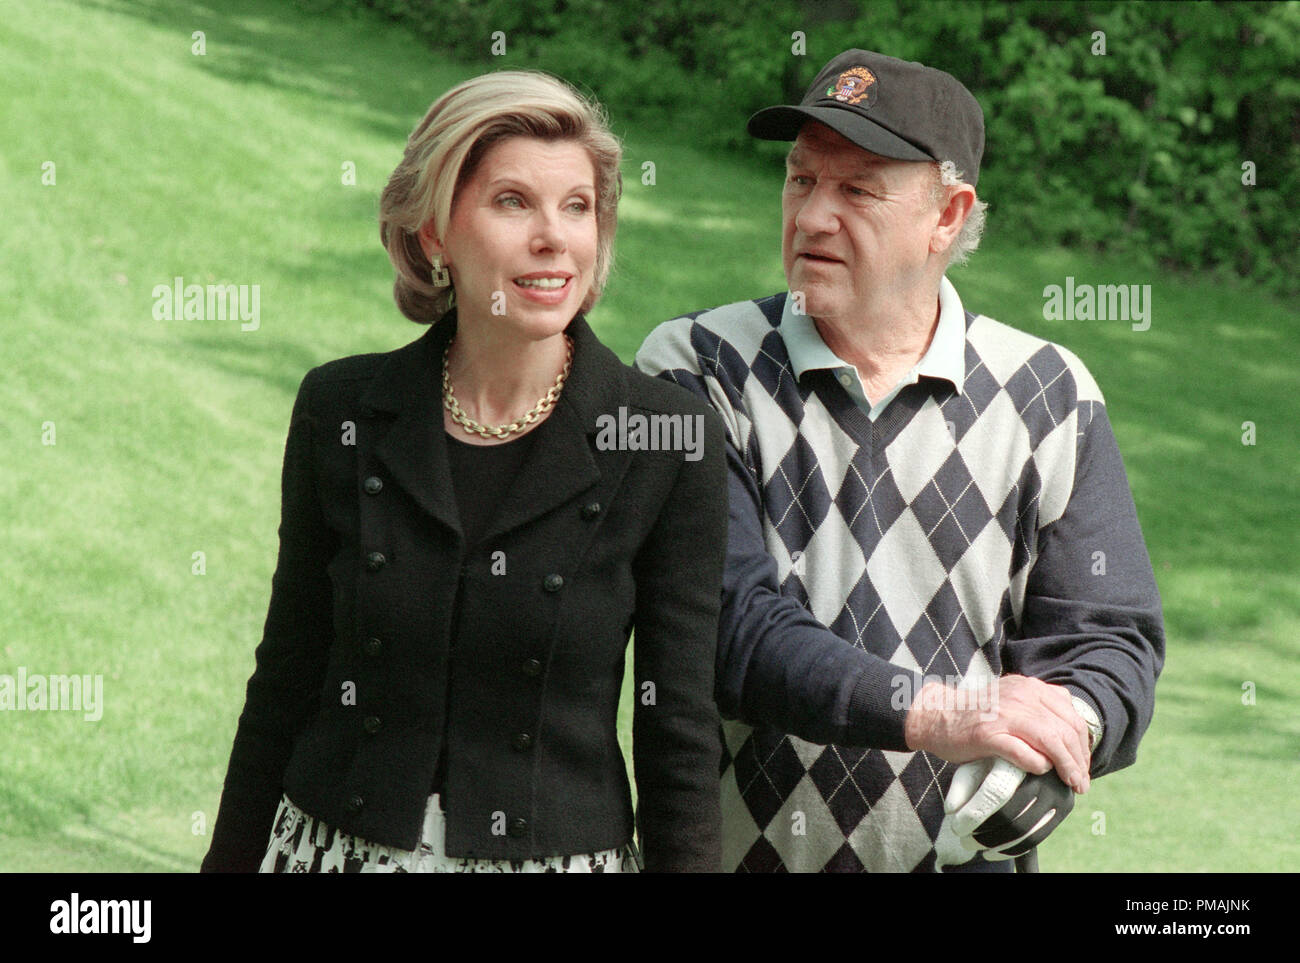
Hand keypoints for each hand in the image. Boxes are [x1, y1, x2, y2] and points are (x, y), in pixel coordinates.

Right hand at [904, 675, 1090, 792]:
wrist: (936, 715)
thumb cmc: (975, 714)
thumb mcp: (1012, 699)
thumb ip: (1038, 708)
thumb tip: (1070, 736)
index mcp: (1030, 687)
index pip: (1071, 716)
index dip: (1083, 744)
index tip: (1083, 764)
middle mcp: (1021, 696)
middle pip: (1065, 730)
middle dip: (1079, 760)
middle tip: (1081, 782)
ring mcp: (1004, 714)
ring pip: (1051, 741)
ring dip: (1066, 767)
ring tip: (1072, 783)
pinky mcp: (988, 734)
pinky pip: (1024, 753)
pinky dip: (1038, 764)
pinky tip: (1041, 771)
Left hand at [944, 757, 1075, 858]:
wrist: (1030, 752)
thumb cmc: (992, 761)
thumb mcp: (974, 765)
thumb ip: (961, 785)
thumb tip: (951, 810)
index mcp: (1017, 757)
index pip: (995, 792)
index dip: (974, 813)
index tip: (956, 827)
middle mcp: (1041, 773)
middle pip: (1011, 816)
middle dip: (984, 834)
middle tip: (964, 841)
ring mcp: (1056, 790)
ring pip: (1024, 830)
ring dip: (996, 845)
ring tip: (974, 846)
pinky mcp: (1063, 807)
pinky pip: (1037, 836)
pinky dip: (1012, 849)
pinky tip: (992, 853)